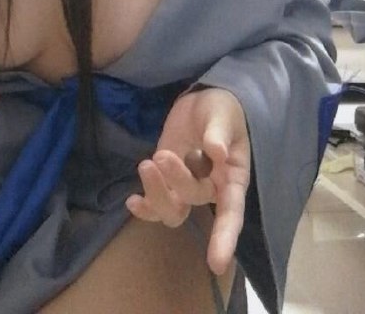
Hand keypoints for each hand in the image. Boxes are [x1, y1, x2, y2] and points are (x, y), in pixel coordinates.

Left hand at [125, 87, 249, 275]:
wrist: (203, 101)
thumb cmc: (222, 109)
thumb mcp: (223, 114)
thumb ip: (219, 132)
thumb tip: (217, 152)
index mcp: (232, 177)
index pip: (231, 212)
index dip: (224, 237)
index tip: (216, 264)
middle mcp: (211, 189)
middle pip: (192, 201)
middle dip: (176, 181)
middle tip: (162, 155)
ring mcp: (186, 186)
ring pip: (172, 209)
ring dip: (156, 193)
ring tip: (146, 164)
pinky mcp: (166, 180)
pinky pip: (156, 204)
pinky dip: (144, 206)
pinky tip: (132, 200)